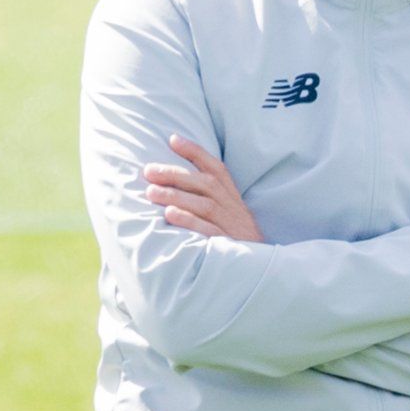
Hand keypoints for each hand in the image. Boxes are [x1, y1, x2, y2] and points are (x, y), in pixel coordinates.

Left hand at [146, 137, 263, 242]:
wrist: (260, 271)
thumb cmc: (237, 242)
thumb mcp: (231, 216)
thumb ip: (211, 199)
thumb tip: (174, 181)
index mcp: (233, 199)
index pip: (217, 169)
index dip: (196, 152)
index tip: (173, 139)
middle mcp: (234, 209)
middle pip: (206, 184)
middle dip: (176, 175)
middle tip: (149, 171)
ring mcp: (232, 228)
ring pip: (205, 205)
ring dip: (176, 196)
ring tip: (151, 192)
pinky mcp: (229, 247)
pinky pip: (209, 231)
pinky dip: (190, 221)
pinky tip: (170, 215)